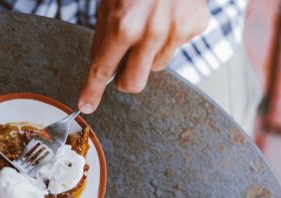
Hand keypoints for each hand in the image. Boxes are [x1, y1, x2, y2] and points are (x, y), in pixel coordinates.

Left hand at [77, 0, 209, 112]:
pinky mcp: (195, 25)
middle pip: (134, 84)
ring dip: (149, 54)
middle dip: (125, 79)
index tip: (85, 104)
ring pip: (157, 65)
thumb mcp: (108, 0)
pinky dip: (171, 35)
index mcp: (123, 25)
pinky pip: (177, 45)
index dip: (91, 91)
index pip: (102, 69)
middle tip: (122, 66)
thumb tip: (103, 63)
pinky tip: (168, 12)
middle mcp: (151, 33)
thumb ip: (105, 33)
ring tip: (150, 22)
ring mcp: (177, 31)